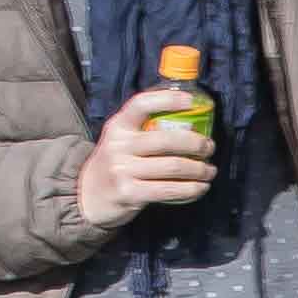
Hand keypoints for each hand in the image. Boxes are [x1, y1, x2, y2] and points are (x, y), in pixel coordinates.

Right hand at [73, 85, 218, 227]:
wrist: (88, 197)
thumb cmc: (114, 165)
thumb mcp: (120, 140)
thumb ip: (143, 130)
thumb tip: (187, 122)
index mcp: (118, 126)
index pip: (141, 104)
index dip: (167, 100)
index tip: (191, 101)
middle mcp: (119, 146)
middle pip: (166, 140)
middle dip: (196, 143)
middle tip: (209, 147)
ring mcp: (123, 170)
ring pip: (172, 166)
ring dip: (199, 169)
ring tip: (209, 170)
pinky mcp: (130, 194)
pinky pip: (169, 190)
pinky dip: (190, 189)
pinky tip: (200, 188)